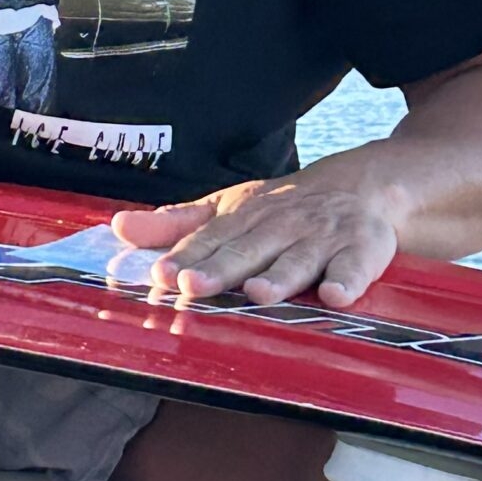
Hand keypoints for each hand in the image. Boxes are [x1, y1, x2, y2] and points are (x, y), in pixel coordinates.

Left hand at [110, 171, 399, 308]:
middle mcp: (281, 224)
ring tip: (256, 292)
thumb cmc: (282, 209)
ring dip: (279, 275)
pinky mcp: (363, 249)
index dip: (185, 255)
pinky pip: (357, 267)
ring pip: (298, 258)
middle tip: (192, 285)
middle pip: (248, 247)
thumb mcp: (228, 208)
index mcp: (245, 215)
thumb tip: (117, 227)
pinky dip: (348, 280)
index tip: (160, 274)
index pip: (209, 238)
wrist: (364, 185)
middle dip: (221, 267)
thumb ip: (175, 223)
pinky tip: (335, 295)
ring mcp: (323, 237)